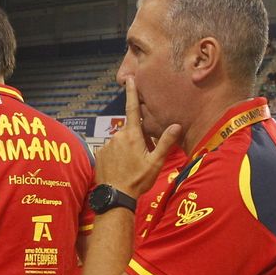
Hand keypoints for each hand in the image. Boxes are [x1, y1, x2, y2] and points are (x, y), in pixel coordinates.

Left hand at [94, 80, 181, 198]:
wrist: (115, 195)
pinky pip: (111, 150)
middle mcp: (117, 135)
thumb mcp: (156, 162)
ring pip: (120, 141)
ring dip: (126, 148)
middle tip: (142, 157)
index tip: (129, 79)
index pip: (133, 108)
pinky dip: (116, 155)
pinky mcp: (99, 153)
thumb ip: (165, 142)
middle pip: (130, 130)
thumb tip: (176, 126)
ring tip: (131, 166)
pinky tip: (120, 167)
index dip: (132, 93)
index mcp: (132, 135)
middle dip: (137, 139)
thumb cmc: (138, 179)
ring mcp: (106, 144)